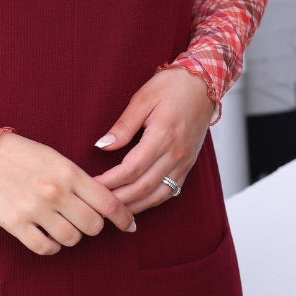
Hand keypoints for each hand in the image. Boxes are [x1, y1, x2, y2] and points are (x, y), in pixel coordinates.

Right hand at [0, 132, 136, 255]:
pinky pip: (45, 248)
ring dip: (72, 236)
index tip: (130, 226)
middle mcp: (55, 192)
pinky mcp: (15, 224)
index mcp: (68, 172)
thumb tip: (106, 203)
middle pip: (93, 225)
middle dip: (93, 226)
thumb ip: (80, 179)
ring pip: (72, 239)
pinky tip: (48, 236)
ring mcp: (35, 210)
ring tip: (62, 225)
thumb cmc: (23, 155)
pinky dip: (52, 246)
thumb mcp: (56, 158)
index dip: (124, 217)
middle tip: (85, 220)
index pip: (108, 202)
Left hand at [93, 69, 215, 212]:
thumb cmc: (173, 86)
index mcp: (163, 136)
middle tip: (96, 203)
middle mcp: (176, 154)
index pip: (131, 169)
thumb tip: (102, 146)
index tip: (90, 184)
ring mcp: (184, 162)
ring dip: (134, 206)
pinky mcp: (188, 165)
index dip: (109, 181)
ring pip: (157, 195)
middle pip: (143, 187)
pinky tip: (137, 203)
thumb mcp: (144, 98)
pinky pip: (170, 191)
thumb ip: (123, 125)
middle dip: (117, 199)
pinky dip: (152, 201)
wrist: (205, 84)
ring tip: (113, 211)